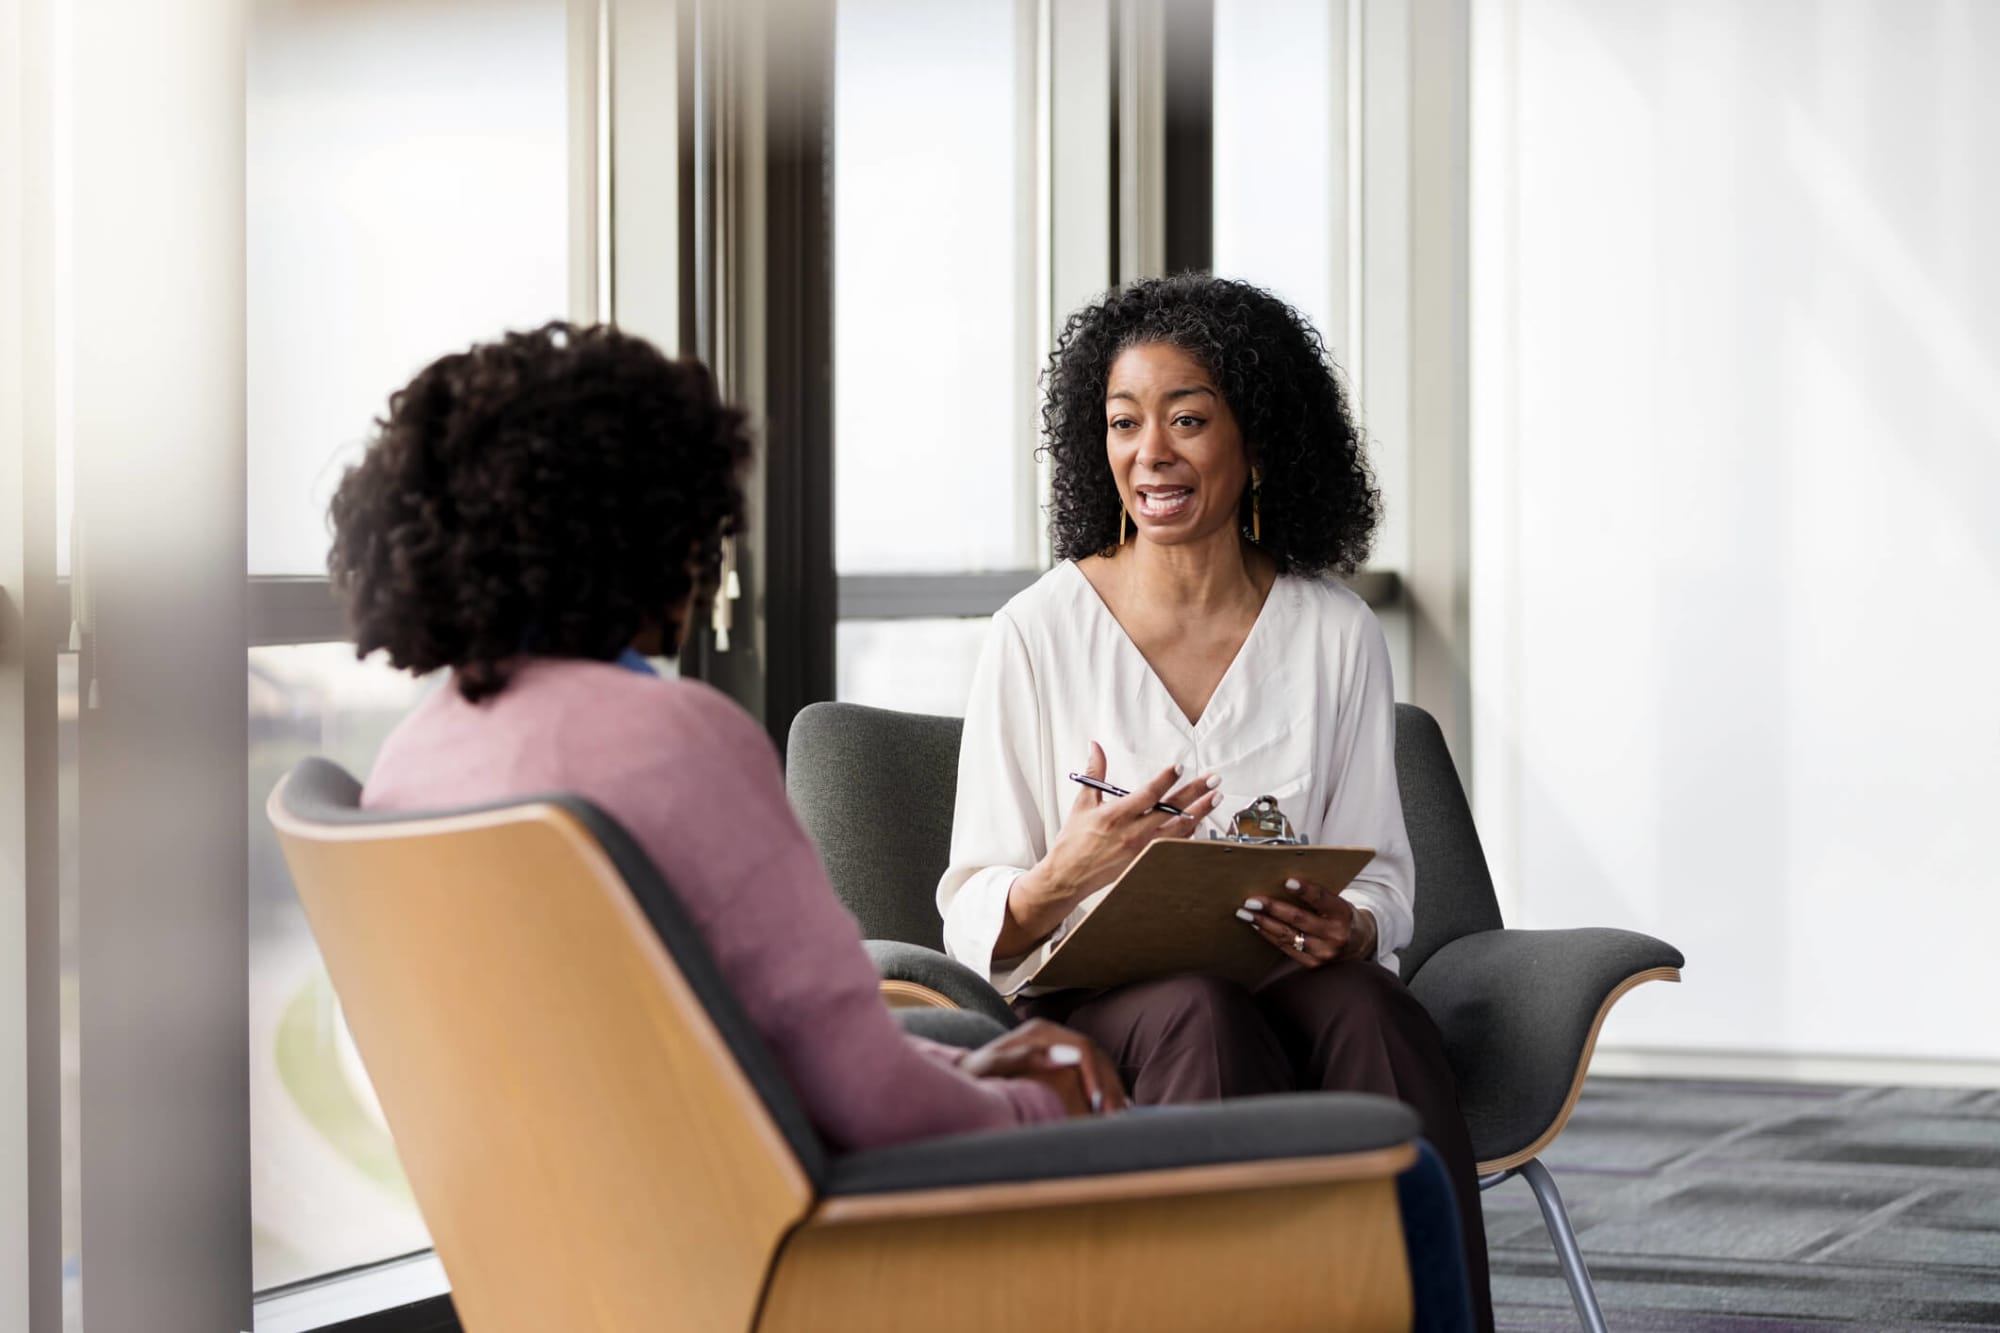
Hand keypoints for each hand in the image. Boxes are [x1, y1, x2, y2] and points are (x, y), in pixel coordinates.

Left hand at [960, 1019, 1129, 1116]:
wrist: (966, 1077)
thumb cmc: (973, 1075)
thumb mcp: (989, 1066)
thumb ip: (1022, 1057)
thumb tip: (1065, 1056)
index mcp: (1040, 1031)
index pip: (1083, 1048)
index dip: (1096, 1076)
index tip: (1100, 1104)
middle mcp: (1054, 1033)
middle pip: (1096, 1056)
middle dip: (1108, 1087)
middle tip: (1115, 1117)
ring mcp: (1059, 1045)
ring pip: (1100, 1065)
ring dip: (1111, 1091)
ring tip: (1117, 1119)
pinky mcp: (1062, 1060)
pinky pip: (1094, 1074)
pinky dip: (1105, 1093)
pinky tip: (1110, 1113)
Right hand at [998, 743, 1225, 955]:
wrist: (1069, 875)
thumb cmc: (1074, 842)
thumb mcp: (1082, 803)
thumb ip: (1095, 773)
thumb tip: (1096, 748)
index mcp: (1116, 815)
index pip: (1148, 793)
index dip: (1166, 779)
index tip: (1180, 767)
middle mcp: (1132, 832)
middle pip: (1171, 809)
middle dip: (1195, 793)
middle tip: (1213, 780)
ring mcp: (1142, 849)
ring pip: (1179, 829)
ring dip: (1199, 813)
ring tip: (1215, 798)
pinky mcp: (1145, 862)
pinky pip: (1173, 846)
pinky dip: (1188, 834)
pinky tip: (1199, 822)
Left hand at [1236, 879, 1376, 967]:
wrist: (1358, 944)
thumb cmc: (1341, 916)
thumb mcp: (1337, 902)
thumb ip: (1316, 896)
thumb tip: (1281, 884)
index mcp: (1343, 914)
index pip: (1322, 899)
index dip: (1305, 891)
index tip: (1288, 881)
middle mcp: (1335, 935)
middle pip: (1299, 920)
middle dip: (1272, 909)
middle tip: (1251, 900)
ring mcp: (1324, 953)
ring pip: (1288, 936)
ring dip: (1263, 923)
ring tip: (1245, 913)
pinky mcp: (1313, 964)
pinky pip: (1286, 948)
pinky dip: (1269, 936)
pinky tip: (1257, 926)